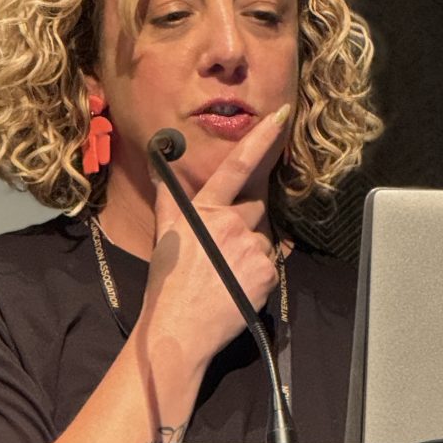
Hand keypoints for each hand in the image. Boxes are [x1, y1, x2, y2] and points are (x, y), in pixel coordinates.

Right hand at [141, 105, 289, 371]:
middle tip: (223, 248)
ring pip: (264, 238)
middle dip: (245, 220)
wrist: (179, 328)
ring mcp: (252, 249)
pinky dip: (258, 272)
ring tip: (226, 272)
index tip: (281, 115)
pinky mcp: (267, 273)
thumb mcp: (165, 233)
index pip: (237, 166)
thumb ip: (168, 196)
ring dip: (251, 249)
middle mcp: (232, 224)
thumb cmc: (168, 282)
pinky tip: (238, 285)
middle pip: (256, 207)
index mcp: (206, 210)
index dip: (261, 139)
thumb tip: (161, 164)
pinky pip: (271, 264)